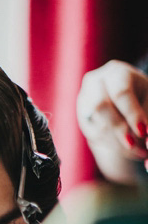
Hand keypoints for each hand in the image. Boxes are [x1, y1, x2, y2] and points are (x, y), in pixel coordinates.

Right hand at [77, 60, 147, 184]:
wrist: (122, 99)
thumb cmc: (141, 96)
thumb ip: (146, 117)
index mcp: (116, 72)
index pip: (121, 92)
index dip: (132, 113)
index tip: (143, 132)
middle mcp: (94, 83)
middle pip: (100, 107)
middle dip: (119, 129)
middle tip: (136, 147)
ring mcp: (83, 100)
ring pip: (95, 124)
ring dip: (117, 142)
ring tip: (137, 151)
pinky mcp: (82, 117)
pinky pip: (94, 135)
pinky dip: (112, 145)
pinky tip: (126, 148)